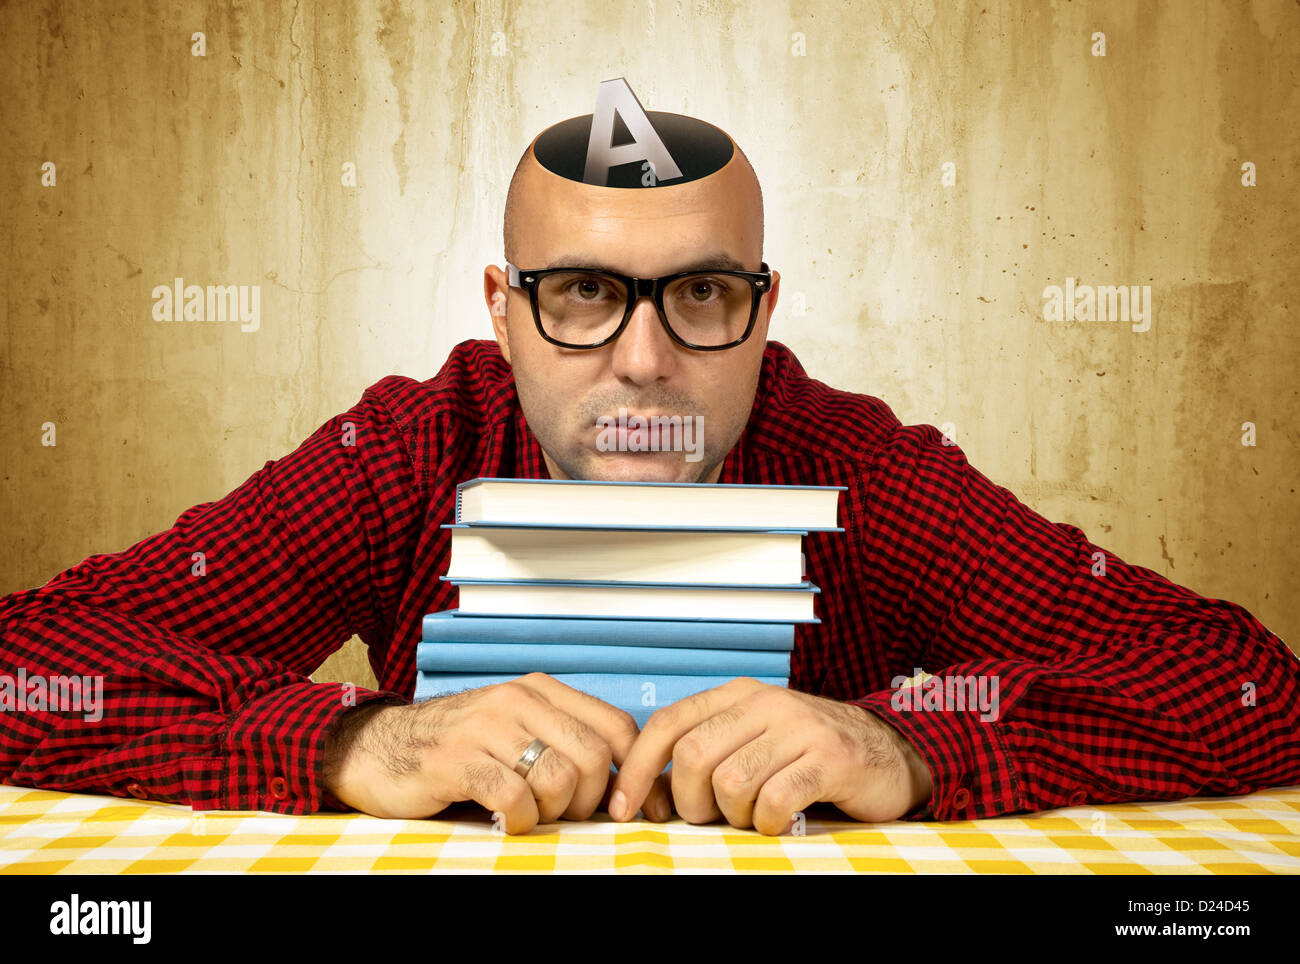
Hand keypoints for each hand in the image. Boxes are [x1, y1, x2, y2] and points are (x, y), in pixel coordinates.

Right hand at [320, 673, 671, 832]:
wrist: (377, 747)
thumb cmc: (457, 747)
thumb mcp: (516, 730)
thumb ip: (564, 743)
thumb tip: (621, 787)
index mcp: (540, 690)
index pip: (616, 726)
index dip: (629, 772)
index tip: (619, 806)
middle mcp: (516, 700)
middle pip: (592, 757)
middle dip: (588, 800)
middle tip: (564, 815)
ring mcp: (485, 728)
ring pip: (557, 778)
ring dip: (551, 812)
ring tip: (529, 814)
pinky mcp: (457, 761)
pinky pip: (514, 798)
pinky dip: (519, 821)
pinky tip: (505, 821)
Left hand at [609, 677, 932, 833]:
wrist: (890, 752)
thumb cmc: (810, 755)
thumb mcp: (753, 743)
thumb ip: (704, 759)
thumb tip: (649, 795)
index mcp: (738, 695)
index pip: (668, 723)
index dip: (639, 768)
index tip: (625, 807)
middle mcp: (766, 703)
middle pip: (693, 756)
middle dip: (690, 801)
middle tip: (712, 818)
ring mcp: (800, 728)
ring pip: (731, 782)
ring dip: (735, 816)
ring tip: (755, 815)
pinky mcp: (831, 758)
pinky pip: (775, 799)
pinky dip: (768, 823)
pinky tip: (780, 821)